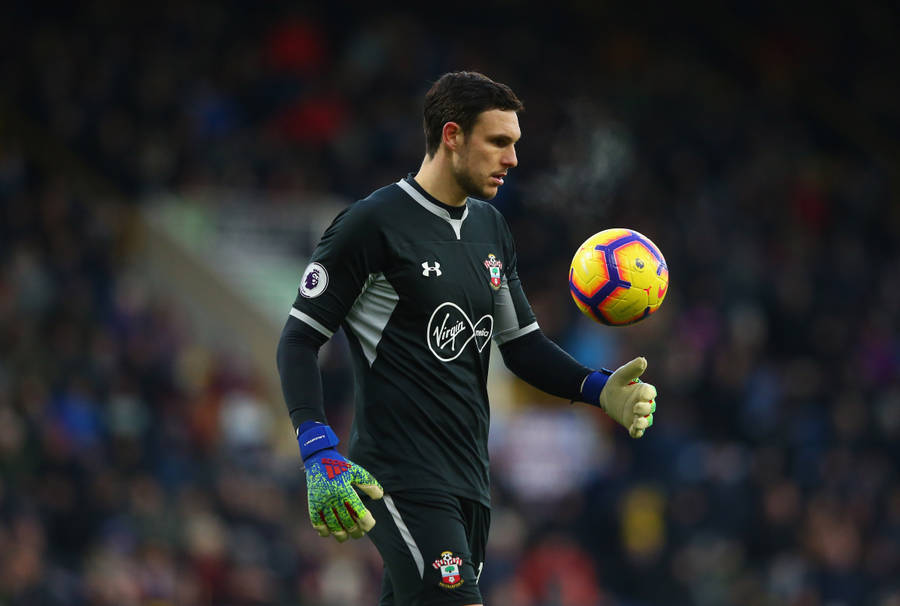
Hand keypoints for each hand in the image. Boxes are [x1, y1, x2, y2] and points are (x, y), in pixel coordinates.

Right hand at [299, 423, 382, 541]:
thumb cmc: (340, 466)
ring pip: (333, 526)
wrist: (318, 458)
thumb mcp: (356, 471)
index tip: (370, 524)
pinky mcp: (313, 505)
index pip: (359, 513)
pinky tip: (329, 532)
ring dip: (341, 535)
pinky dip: (323, 531)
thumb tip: (380, 496)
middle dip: (356, 531)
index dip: (366, 522)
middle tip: (360, 533)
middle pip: (347, 522)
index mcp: (345, 490)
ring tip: (346, 536)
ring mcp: (322, 502)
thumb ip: (368, 483)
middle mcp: (333, 498)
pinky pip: (317, 523)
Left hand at [583, 357, 656, 437]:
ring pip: (647, 421)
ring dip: (643, 422)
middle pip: (650, 407)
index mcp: (644, 390)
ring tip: (637, 421)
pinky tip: (634, 430)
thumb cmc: (617, 383)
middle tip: (636, 407)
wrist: (606, 395)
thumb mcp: (622, 375)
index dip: (648, 394)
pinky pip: (638, 431)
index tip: (642, 394)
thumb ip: (632, 369)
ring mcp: (639, 415)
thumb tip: (643, 360)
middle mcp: (644, 403)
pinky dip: (637, 431)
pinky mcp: (632, 424)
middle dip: (645, 408)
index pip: (651, 393)